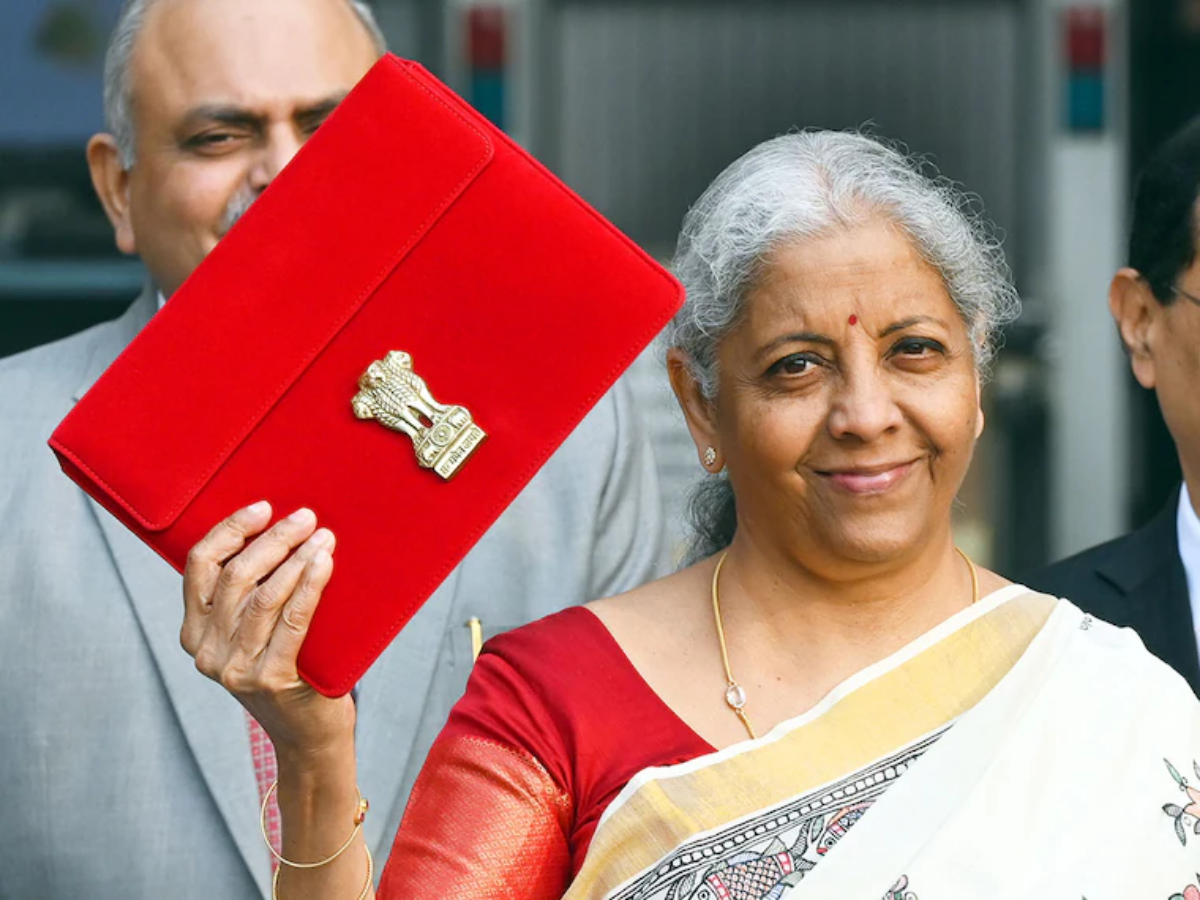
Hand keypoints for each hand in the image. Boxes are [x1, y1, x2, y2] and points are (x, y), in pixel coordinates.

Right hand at [181, 502, 355, 764]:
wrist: (310, 736)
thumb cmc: (293, 672)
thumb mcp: (260, 634)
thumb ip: (255, 596)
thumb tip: (285, 531)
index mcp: (195, 633)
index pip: (200, 566)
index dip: (230, 530)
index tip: (263, 507)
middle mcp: (207, 651)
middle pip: (236, 576)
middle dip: (273, 538)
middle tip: (307, 517)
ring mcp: (235, 668)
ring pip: (264, 596)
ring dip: (296, 558)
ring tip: (324, 536)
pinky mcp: (270, 679)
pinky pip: (292, 620)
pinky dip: (309, 586)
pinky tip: (325, 563)